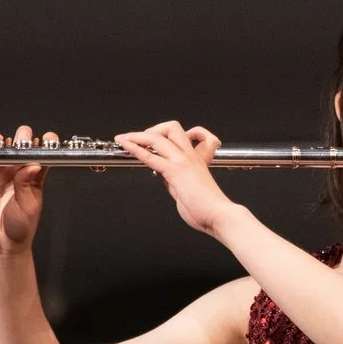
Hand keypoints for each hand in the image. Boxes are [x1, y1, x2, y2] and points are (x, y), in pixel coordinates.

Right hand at [0, 126, 46, 255]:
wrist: (1, 243)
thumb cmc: (20, 225)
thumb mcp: (28, 205)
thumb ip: (27, 184)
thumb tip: (33, 165)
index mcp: (31, 176)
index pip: (39, 154)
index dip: (44, 144)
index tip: (47, 138)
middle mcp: (14, 171)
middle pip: (17, 147)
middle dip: (20, 138)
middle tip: (21, 139)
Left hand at [114, 121, 243, 237]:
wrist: (219, 215)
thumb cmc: (207, 209)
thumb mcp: (188, 190)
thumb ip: (176, 181)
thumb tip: (164, 179)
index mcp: (195, 160)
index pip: (181, 136)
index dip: (164, 135)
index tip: (150, 143)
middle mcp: (189, 156)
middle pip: (170, 128)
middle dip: (150, 130)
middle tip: (136, 139)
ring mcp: (183, 162)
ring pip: (158, 137)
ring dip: (136, 136)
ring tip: (122, 138)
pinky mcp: (176, 171)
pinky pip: (151, 156)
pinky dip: (135, 148)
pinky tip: (126, 146)